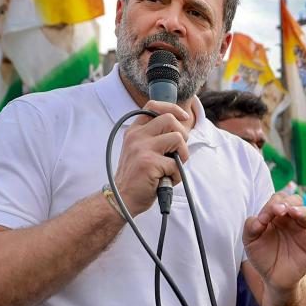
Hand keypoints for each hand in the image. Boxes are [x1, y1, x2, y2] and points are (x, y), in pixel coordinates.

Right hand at [113, 101, 190, 215]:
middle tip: (177, 152)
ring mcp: (141, 148)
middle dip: (183, 136)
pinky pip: (176, 164)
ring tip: (172, 168)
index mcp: (135, 131)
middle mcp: (136, 136)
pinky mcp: (148, 163)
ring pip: (177, 138)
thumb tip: (182, 130)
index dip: (172, 108)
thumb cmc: (138, 177)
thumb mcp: (141, 151)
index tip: (183, 117)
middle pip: (170, 119)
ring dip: (183, 155)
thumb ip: (156, 138)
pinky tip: (166, 180)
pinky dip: (177, 175)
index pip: (153, 106)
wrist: (121, 199)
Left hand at [243, 193, 305, 291]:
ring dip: (301, 210)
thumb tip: (259, 217)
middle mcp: (289, 219)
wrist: (274, 278)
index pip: (277, 200)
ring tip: (293, 213)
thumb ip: (250, 226)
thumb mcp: (250, 241)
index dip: (272, 204)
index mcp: (275, 216)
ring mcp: (301, 230)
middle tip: (280, 210)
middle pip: (294, 200)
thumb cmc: (262, 257)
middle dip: (288, 201)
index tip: (265, 217)